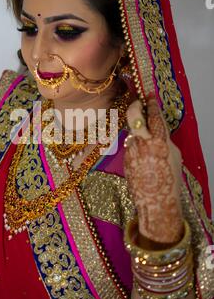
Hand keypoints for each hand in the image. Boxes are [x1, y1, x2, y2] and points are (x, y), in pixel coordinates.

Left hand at [123, 95, 183, 243]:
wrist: (156, 201)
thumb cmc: (170, 179)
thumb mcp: (173, 155)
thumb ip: (164, 139)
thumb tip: (156, 129)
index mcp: (159, 141)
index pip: (153, 116)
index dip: (151, 104)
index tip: (149, 96)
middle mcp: (142, 143)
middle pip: (133, 116)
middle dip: (135, 106)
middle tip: (138, 102)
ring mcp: (131, 151)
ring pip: (130, 132)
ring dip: (135, 128)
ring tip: (143, 131)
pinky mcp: (125, 160)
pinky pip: (130, 147)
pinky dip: (135, 145)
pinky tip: (143, 153)